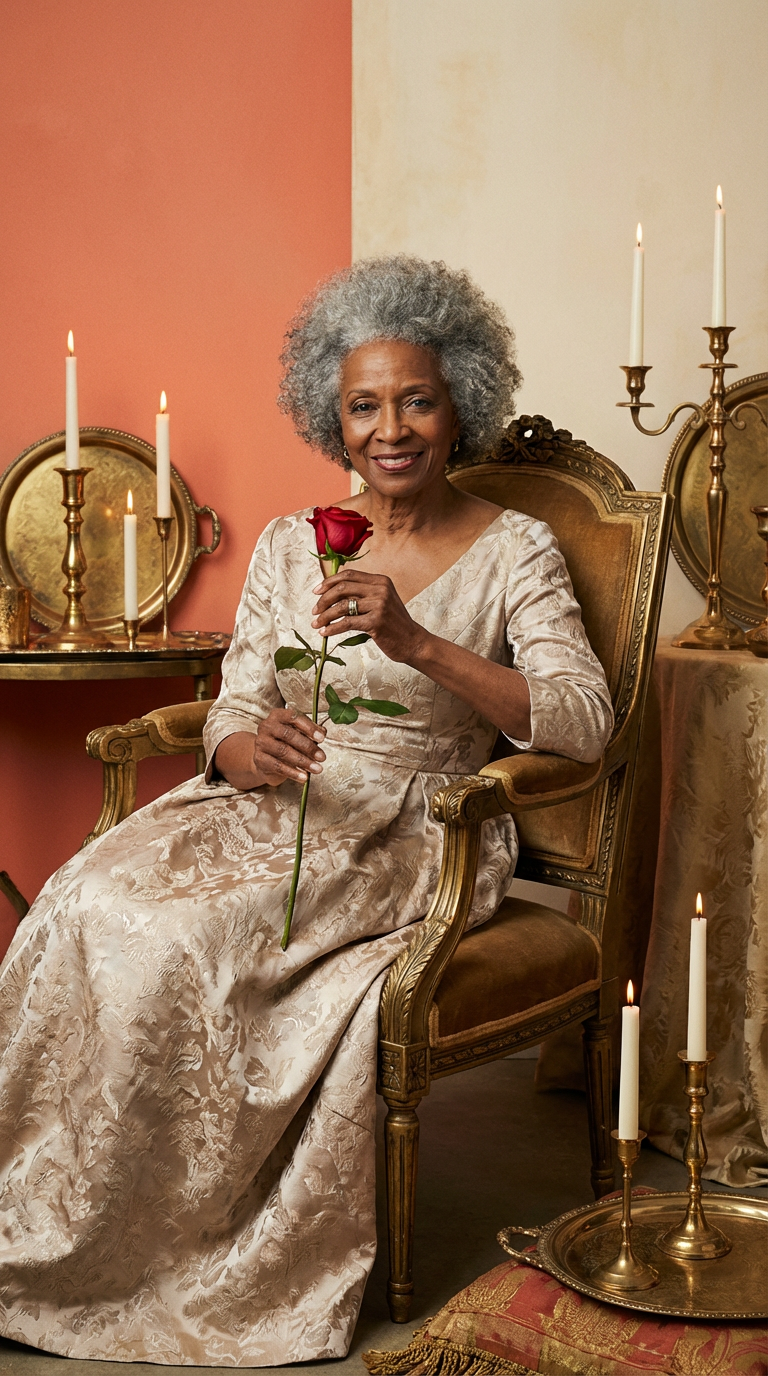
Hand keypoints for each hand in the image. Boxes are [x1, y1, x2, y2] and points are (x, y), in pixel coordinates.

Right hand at [215, 711, 325, 789]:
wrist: (267, 759)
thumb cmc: (285, 743)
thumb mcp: (298, 733)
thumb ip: (310, 731)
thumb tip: (322, 732)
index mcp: (277, 715)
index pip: (293, 717)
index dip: (309, 727)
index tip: (321, 738)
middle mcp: (267, 726)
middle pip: (288, 734)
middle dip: (308, 747)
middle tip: (321, 756)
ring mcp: (261, 743)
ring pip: (283, 751)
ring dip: (303, 761)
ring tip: (316, 768)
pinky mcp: (259, 759)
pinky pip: (277, 766)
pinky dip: (293, 772)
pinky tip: (304, 776)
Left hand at [311, 570, 427, 662]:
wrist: (413, 642)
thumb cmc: (394, 624)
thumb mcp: (381, 602)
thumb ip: (362, 594)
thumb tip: (332, 593)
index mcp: (381, 581)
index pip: (348, 575)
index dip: (329, 582)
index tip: (316, 591)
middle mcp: (380, 589)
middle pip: (342, 588)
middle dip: (323, 600)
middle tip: (314, 610)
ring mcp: (379, 605)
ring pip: (342, 606)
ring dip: (325, 616)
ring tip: (317, 624)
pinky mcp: (376, 622)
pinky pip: (346, 623)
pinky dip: (332, 628)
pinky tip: (324, 633)